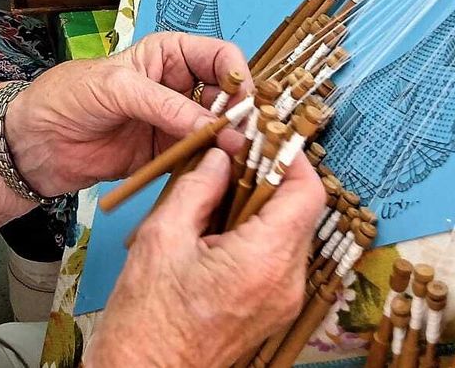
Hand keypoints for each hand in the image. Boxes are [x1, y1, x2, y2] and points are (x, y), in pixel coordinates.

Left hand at [3, 33, 248, 197]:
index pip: (221, 57)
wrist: (35, 142)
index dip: (238, 77)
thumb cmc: (69, 97)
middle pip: (227, 96)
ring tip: (238, 159)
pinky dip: (211, 166)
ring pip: (217, 130)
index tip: (244, 103)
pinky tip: (221, 174)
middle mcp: (179, 86)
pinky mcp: (166, 155)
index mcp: (170, 55)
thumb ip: (165, 106)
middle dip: (240, 115)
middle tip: (246, 139)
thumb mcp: (118, 89)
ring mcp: (174, 122)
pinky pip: (199, 158)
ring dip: (229, 143)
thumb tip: (214, 126)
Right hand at [83, 147, 326, 367]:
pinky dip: (257, 236)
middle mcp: (286, 283)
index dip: (293, 157)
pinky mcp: (271, 312)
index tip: (268, 137)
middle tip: (237, 159)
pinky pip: (277, 260)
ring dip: (262, 208)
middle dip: (271, 180)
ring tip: (220, 195)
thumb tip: (220, 158)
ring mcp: (283, 302)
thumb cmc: (147, 317)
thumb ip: (198, 188)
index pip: (307, 193)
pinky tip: (220, 230)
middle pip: (301, 213)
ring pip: (289, 235)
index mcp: (265, 260)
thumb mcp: (162, 236)